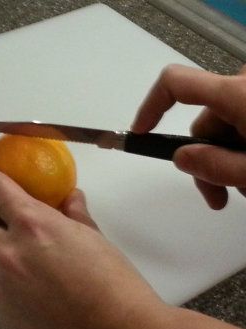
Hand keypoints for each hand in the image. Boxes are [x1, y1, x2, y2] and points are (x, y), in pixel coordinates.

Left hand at [0, 161, 165, 328]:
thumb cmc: (113, 282)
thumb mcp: (94, 238)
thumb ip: (74, 213)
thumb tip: (68, 198)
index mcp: (32, 225)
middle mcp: (9, 253)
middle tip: (7, 219)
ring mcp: (2, 287)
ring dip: (0, 251)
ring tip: (27, 261)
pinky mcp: (3, 316)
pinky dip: (7, 281)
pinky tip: (33, 291)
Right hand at [132, 64, 245, 209]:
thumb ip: (215, 166)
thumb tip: (180, 158)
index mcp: (235, 92)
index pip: (174, 83)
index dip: (149, 107)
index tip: (140, 133)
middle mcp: (242, 83)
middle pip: (203, 123)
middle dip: (204, 161)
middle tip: (216, 198)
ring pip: (223, 128)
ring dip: (225, 161)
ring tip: (243, 190)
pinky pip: (241, 122)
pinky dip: (241, 149)